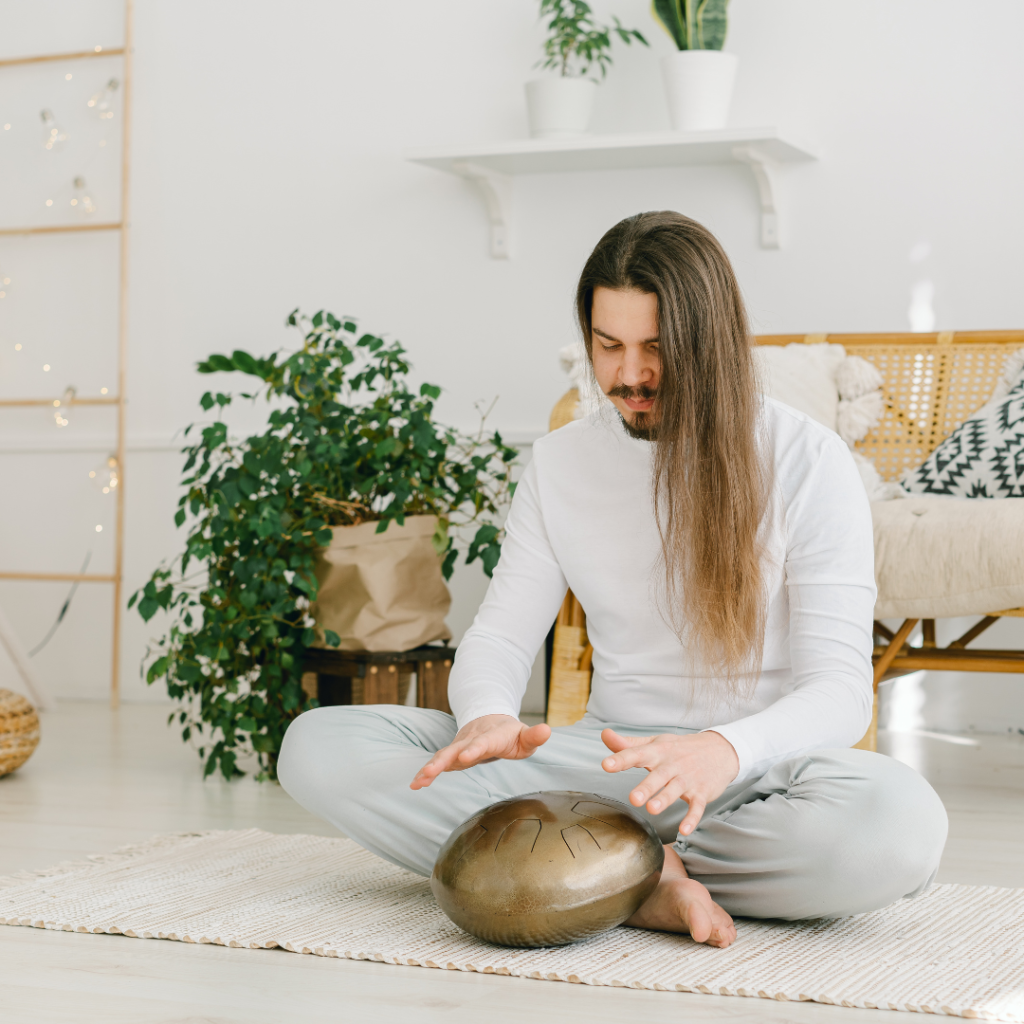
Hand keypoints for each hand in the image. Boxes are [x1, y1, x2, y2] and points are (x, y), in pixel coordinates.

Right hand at [410, 714, 550, 789]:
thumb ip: (534, 736)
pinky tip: (416, 784)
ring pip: (443, 755)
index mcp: (491, 736)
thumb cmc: (510, 733)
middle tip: (431, 771)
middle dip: (443, 760)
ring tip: (418, 781)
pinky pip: (438, 762)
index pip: (483, 743)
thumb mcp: (524, 736)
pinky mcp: (452, 754)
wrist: (490, 720)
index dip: (474, 749)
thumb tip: (547, 730)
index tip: (466, 757)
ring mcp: (460, 746)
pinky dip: (426, 772)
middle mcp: (471, 740)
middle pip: (455, 749)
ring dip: (430, 767)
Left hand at [600, 729, 738, 835]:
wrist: (719, 750)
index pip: (637, 754)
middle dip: (646, 787)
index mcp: (657, 751)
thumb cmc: (679, 748)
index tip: (606, 765)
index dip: (621, 758)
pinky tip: (684, 830)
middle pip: (658, 776)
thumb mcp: (655, 743)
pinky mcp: (702, 792)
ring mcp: (688, 779)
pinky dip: (692, 818)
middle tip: (633, 798)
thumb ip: (628, 744)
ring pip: (675, 790)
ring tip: (652, 809)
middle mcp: (672, 764)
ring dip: (665, 799)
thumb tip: (604, 735)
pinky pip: (697, 806)